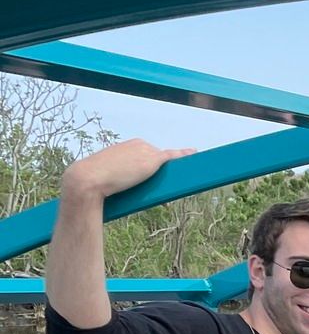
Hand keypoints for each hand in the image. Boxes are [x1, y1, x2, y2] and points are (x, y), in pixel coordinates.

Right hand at [61, 139, 193, 201]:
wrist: (88, 178)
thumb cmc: (91, 180)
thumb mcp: (103, 174)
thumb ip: (112, 176)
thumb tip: (110, 188)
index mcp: (125, 146)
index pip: (146, 155)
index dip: (150, 168)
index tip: (154, 175)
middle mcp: (138, 144)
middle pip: (158, 158)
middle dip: (161, 170)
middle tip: (164, 184)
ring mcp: (146, 151)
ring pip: (167, 160)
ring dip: (175, 168)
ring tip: (184, 174)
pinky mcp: (153, 160)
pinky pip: (173, 156)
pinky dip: (184, 155)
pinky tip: (195, 155)